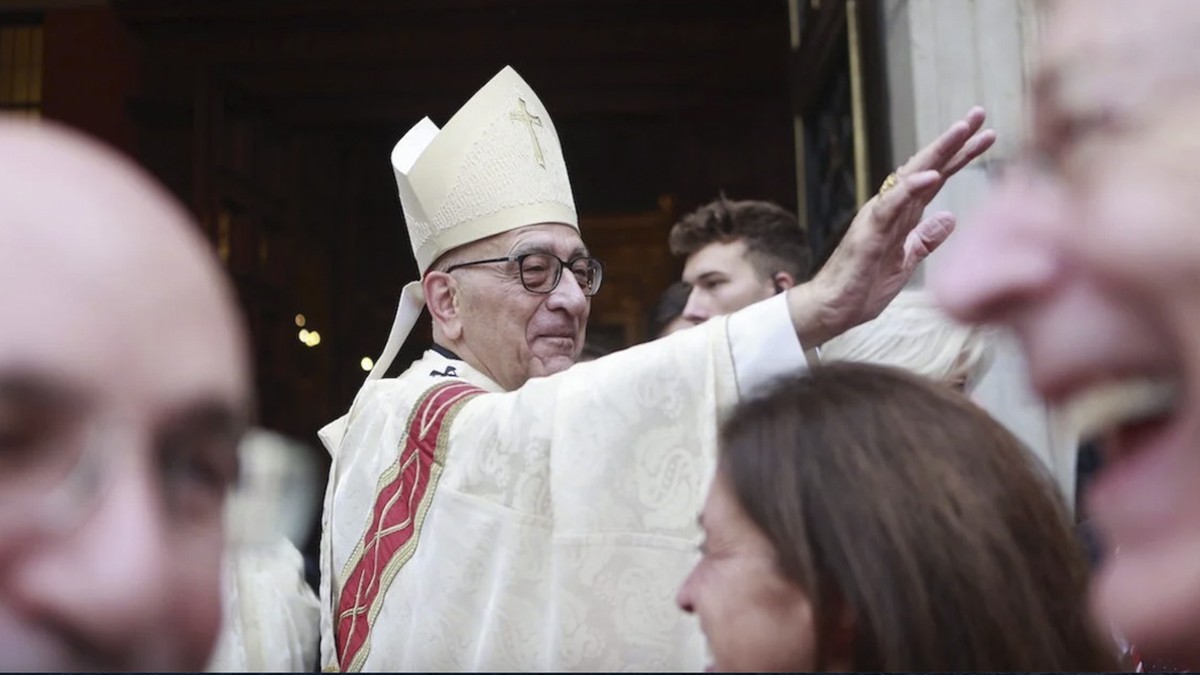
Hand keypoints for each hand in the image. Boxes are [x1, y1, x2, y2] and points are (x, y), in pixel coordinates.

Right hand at [789, 107, 995, 346]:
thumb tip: (951, 218)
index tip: (987, 135)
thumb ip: (925, 240)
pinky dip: (911, 188)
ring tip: (961, 129)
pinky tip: (933, 174)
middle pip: (926, 168)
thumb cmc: (861, 289)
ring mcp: (878, 218)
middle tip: (979, 113)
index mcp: (901, 216)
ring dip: (937, 152)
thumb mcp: (906, 263)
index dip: (960, 156)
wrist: (830, 310)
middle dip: (954, 141)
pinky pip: (891, 206)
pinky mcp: (868, 233)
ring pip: (910, 176)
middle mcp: (889, 209)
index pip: (935, 179)